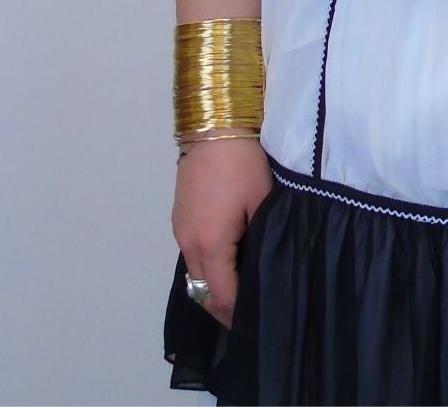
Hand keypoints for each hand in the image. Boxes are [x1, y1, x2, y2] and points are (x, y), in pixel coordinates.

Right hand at [172, 136, 272, 329]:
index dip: (239, 314)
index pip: (221, 296)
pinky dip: (208, 267)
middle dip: (225, 308)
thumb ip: (263, 240)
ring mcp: (180, 230)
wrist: (215, 123)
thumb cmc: (244, 161)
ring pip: (195, 275)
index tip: (257, 322)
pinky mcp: (180, 218)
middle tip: (251, 315)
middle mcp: (188, 243)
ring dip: (214, 287)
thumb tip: (267, 267)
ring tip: (242, 291)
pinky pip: (192, 255)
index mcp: (210, 244)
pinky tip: (229, 262)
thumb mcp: (264, 201)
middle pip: (202, 292)